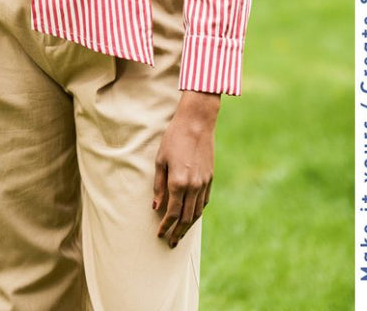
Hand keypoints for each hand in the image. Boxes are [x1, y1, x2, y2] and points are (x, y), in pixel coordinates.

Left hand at [152, 90, 220, 247]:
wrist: (197, 123)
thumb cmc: (174, 138)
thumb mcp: (160, 159)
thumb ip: (158, 185)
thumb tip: (156, 207)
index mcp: (178, 182)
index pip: (172, 213)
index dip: (165, 225)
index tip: (159, 234)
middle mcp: (193, 186)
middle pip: (186, 217)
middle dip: (178, 232)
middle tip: (171, 243)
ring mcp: (204, 183)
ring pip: (197, 212)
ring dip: (189, 226)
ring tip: (181, 235)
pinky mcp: (210, 178)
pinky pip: (204, 201)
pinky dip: (198, 212)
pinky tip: (193, 216)